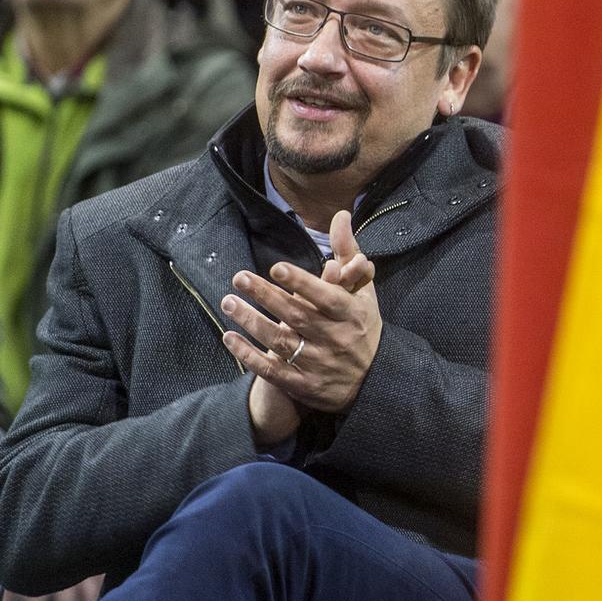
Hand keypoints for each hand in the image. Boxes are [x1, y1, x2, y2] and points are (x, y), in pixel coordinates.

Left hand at [222, 210, 381, 421]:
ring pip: (280, 342)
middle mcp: (336, 339)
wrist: (373, 381)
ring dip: (251, 321)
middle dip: (266, 296)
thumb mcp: (363, 290)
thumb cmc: (362, 326)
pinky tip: (229, 337)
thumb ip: (348, 253)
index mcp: (352, 314)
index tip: (276, 268)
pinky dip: (249, 355)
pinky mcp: (304, 385)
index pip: (326, 297)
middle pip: (297, 316)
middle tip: (239, 277)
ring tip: (228, 301)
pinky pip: (272, 370)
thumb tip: (340, 215)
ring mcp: (319, 364)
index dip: (301, 283)